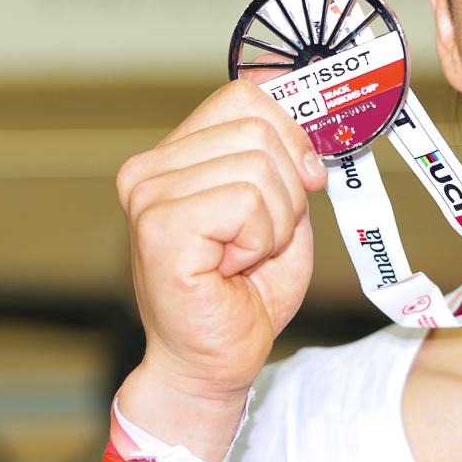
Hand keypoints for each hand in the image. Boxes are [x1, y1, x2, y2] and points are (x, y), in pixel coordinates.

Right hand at [112, 78, 326, 459]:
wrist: (214, 364)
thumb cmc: (243, 297)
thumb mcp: (281, 213)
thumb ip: (289, 163)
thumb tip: (313, 111)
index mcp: (173, 156)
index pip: (245, 96)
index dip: (292, 134)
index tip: (307, 179)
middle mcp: (149, 170)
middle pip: (258, 128)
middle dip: (287, 190)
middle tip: (261, 240)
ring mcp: (148, 196)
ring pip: (258, 167)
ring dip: (274, 223)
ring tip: (243, 258)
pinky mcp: (160, 228)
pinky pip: (247, 202)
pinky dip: (260, 240)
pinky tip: (231, 269)